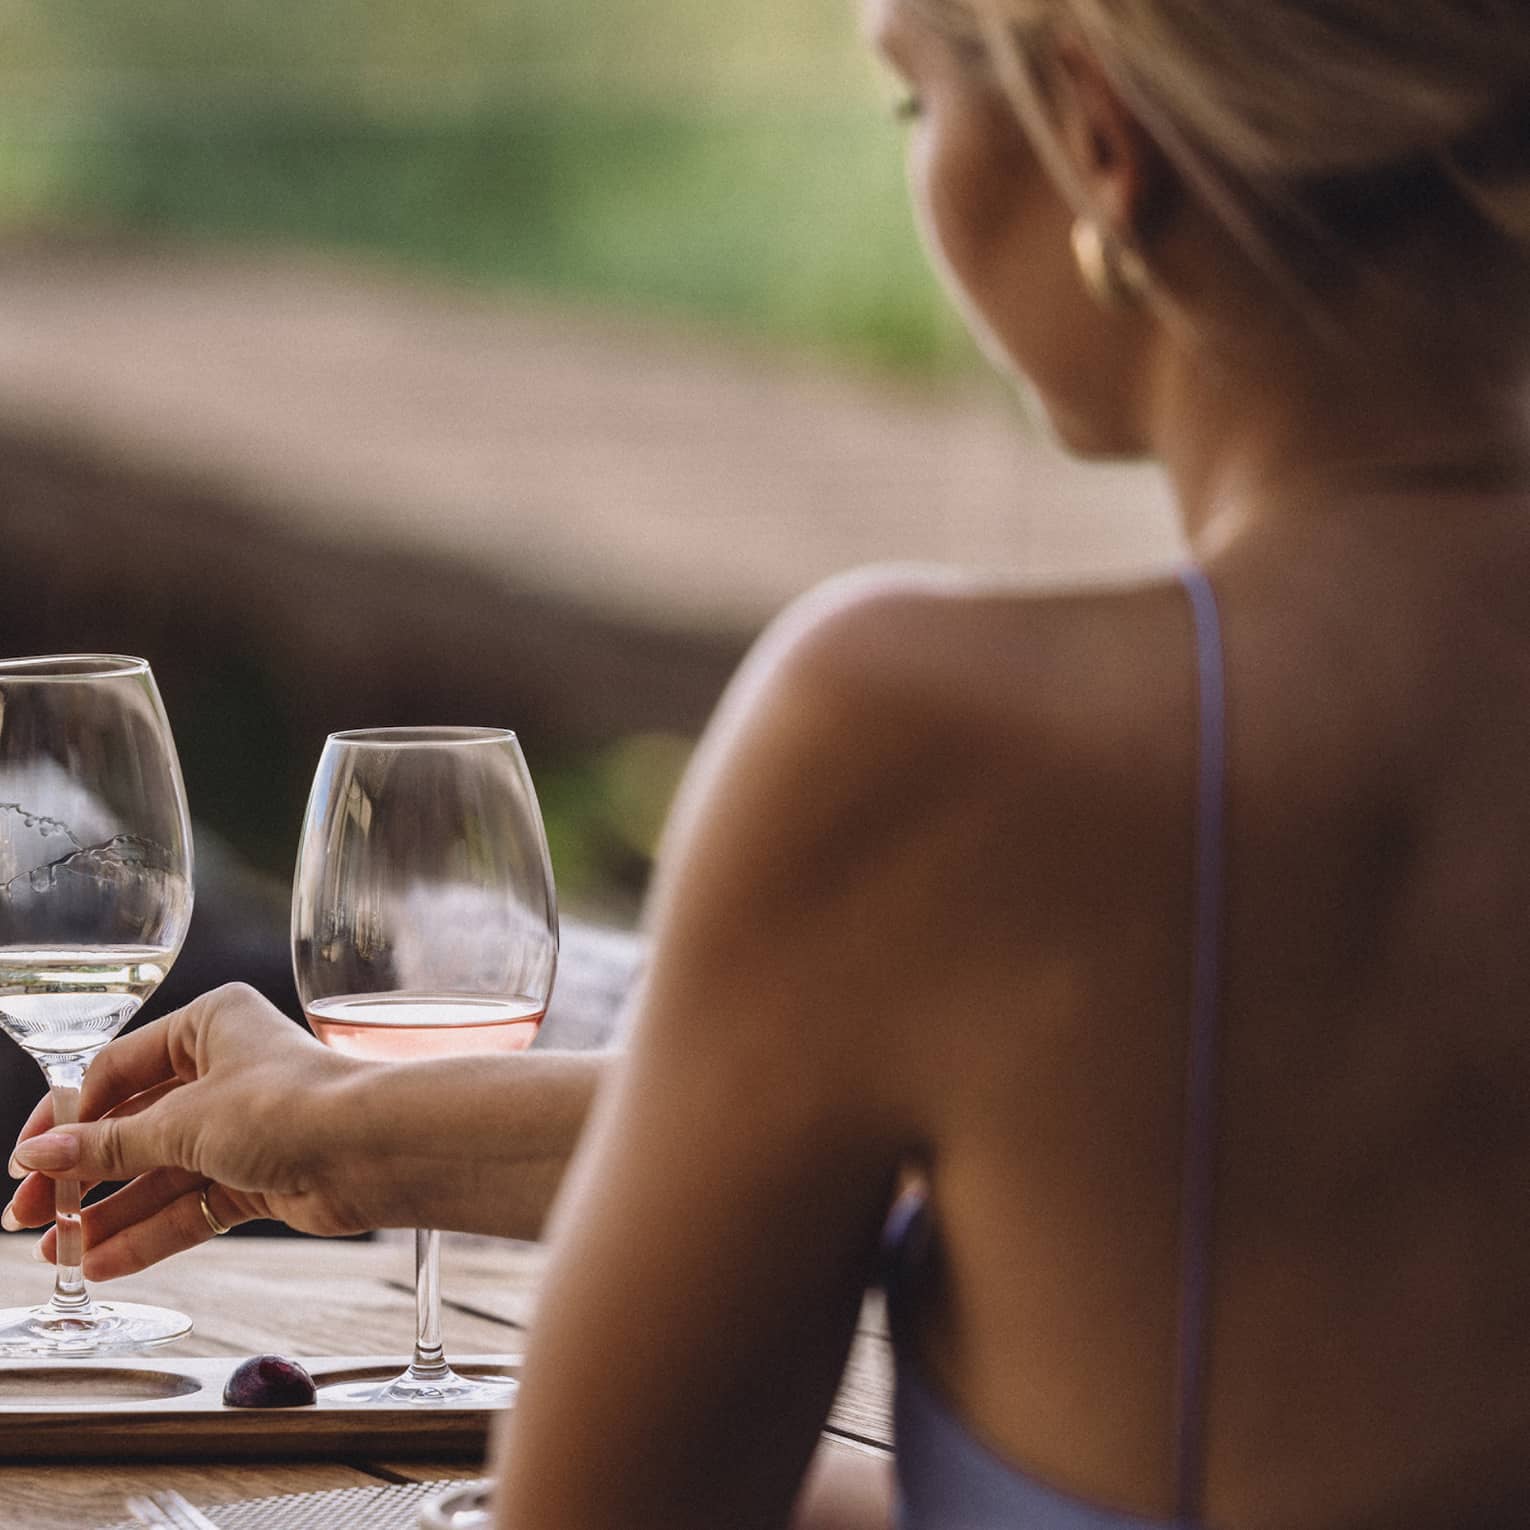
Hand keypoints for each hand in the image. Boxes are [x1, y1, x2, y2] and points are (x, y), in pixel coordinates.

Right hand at [4, 983, 372, 1278]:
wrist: (374, 1149)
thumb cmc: (289, 1106)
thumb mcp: (184, 1122)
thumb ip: (109, 1146)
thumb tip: (38, 1157)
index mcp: (210, 1025)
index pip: (116, 1070)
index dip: (65, 1118)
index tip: (24, 1163)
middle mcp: (226, 1069)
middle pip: (136, 1126)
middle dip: (83, 1174)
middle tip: (30, 1216)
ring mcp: (244, 1125)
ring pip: (162, 1172)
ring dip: (111, 1213)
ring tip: (56, 1254)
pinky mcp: (262, 1175)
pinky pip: (193, 1204)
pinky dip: (151, 1232)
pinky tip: (103, 1264)